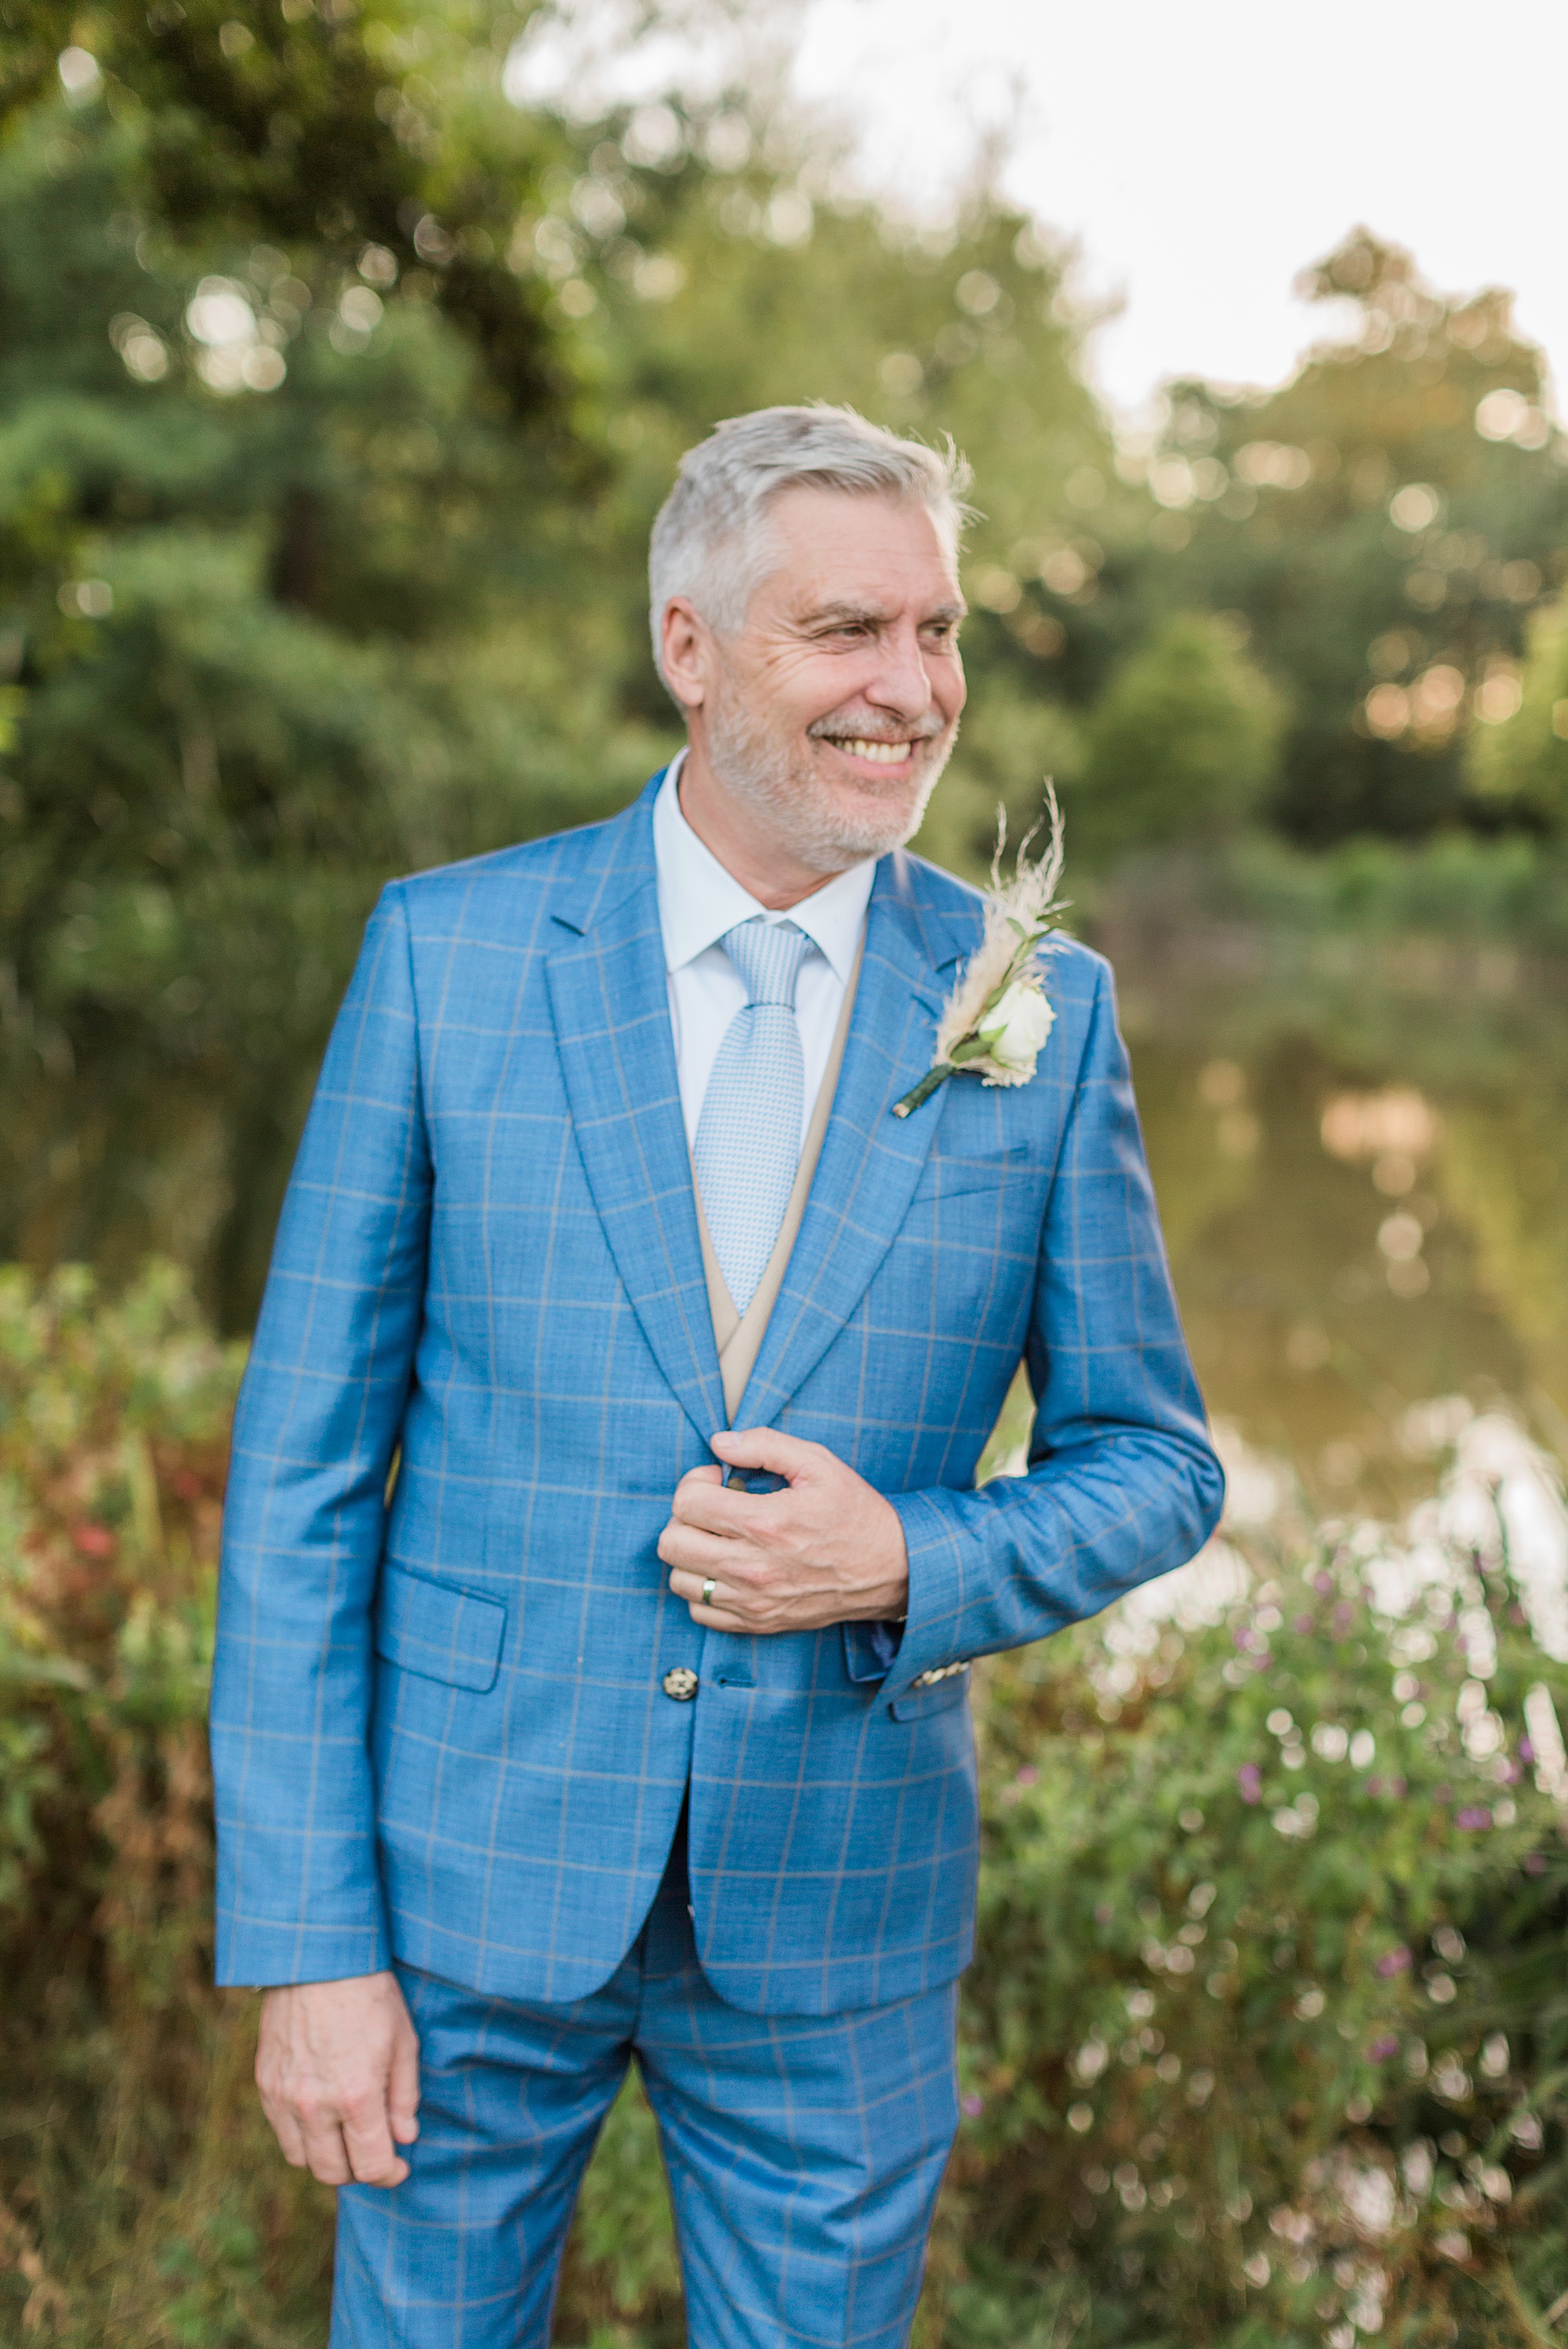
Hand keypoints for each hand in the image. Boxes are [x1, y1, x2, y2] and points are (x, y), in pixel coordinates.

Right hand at [256, 1970, 419, 2187]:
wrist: (318, 1959)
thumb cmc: (370, 1996)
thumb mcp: (403, 2042)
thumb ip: (404, 2097)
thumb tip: (404, 2138)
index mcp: (356, 2096)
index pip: (370, 2166)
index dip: (389, 2174)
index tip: (398, 2167)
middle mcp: (315, 2106)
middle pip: (332, 2173)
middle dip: (358, 2171)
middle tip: (374, 2154)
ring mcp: (284, 2097)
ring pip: (302, 2159)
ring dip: (327, 2157)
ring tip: (347, 2137)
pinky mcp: (265, 2084)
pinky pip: (281, 2132)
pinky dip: (302, 2135)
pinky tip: (321, 2116)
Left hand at [659, 1428, 908, 1634]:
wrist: (892, 1569)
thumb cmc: (854, 1512)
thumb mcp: (819, 1463)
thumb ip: (765, 1444)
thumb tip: (719, 1442)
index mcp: (765, 1522)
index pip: (686, 1502)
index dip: (695, 1482)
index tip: (717, 1479)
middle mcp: (752, 1567)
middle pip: (671, 1542)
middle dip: (685, 1516)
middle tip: (712, 1507)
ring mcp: (753, 1600)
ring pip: (679, 1579)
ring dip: (691, 1553)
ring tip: (719, 1538)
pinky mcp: (758, 1623)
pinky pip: (699, 1611)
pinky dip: (703, 1588)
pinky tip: (726, 1568)